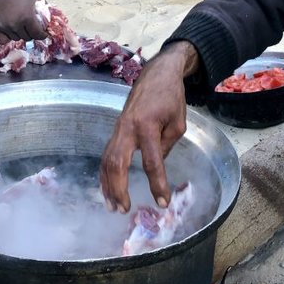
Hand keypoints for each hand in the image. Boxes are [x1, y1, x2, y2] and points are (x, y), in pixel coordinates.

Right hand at [0, 0, 46, 43]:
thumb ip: (43, 5)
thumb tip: (50, 15)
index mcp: (27, 17)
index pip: (38, 34)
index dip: (42, 35)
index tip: (43, 34)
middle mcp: (16, 25)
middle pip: (27, 37)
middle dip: (32, 34)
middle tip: (31, 28)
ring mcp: (5, 27)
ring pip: (16, 38)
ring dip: (20, 34)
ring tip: (20, 26)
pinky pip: (3, 40)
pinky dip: (7, 38)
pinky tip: (10, 31)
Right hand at [99, 41, 199, 212]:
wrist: (157, 74)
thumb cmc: (170, 97)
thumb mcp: (178, 123)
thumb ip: (166, 146)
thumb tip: (155, 167)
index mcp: (147, 126)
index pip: (151, 162)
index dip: (157, 184)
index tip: (162, 202)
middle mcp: (127, 128)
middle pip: (116, 164)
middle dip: (118, 189)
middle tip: (124, 209)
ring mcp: (118, 128)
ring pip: (107, 160)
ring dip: (107, 185)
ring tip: (112, 206)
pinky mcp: (115, 130)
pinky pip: (107, 154)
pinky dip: (105, 173)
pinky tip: (107, 188)